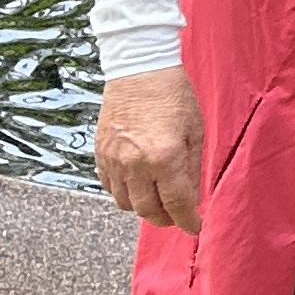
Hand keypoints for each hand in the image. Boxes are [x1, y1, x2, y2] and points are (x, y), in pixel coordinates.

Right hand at [94, 68, 204, 234]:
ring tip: (158, 201)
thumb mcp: (195, 131)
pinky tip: (138, 186)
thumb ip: (191, 168)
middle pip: (148, 210)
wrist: (139, 68)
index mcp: (165, 156)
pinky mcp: (100, 152)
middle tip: (176, 216)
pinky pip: (110, 187)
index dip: (187, 221)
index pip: (176, 204)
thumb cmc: (173, 95)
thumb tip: (191, 198)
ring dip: (143, 208)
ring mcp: (114, 159)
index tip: (194, 227)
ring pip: (125, 203)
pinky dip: (124, 193)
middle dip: (165, 219)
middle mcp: (136, 163)